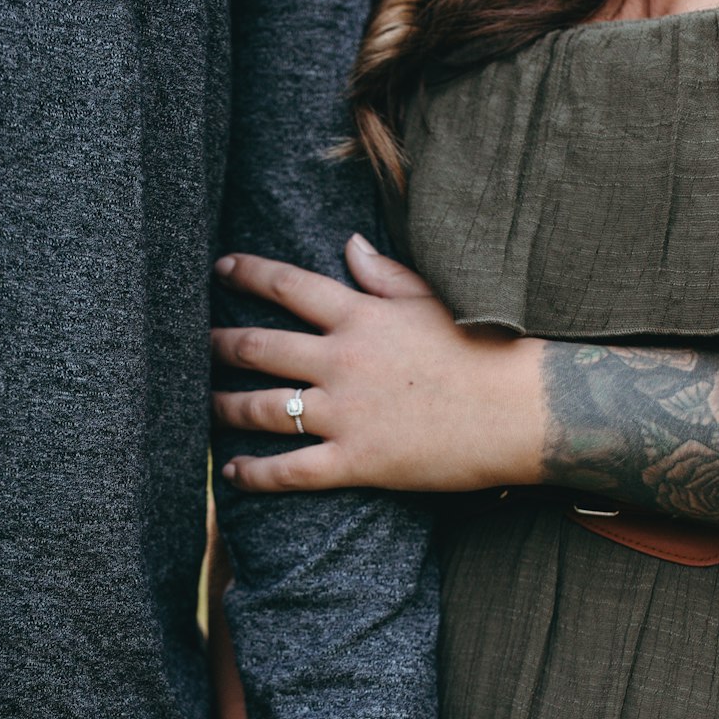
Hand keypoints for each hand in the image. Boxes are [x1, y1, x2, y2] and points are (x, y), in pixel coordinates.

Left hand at [212, 234, 544, 493]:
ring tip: (202, 407)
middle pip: (258, 347)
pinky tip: (231, 473)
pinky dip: (253, 473)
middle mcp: (342, 360)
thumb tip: (348, 244)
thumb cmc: (486, 350)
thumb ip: (384, 274)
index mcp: (361, 316)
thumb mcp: (433, 299)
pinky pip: (288, 470)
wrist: (523, 411)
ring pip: (261, 409)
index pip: (287, 286)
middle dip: (217, 345)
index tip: (218, 268)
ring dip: (223, 408)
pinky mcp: (355, 461)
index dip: (246, 274)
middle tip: (194, 345)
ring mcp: (345, 413)